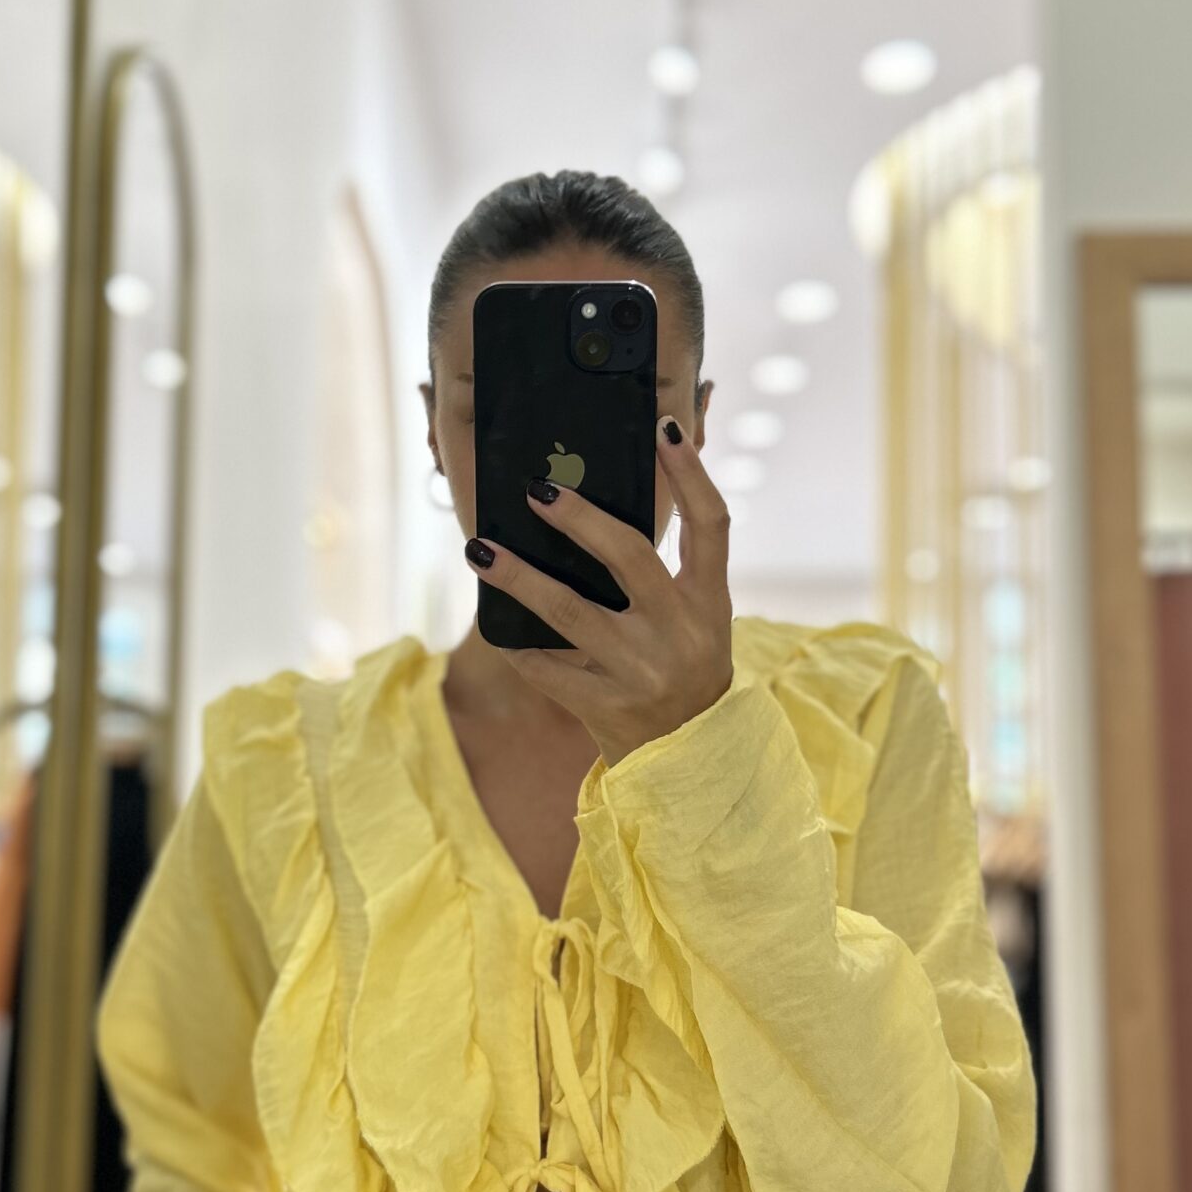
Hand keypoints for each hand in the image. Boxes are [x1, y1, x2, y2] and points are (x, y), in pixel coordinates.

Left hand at [465, 418, 732, 764]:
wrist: (687, 762)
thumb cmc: (680, 668)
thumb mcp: (695, 620)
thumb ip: (664, 570)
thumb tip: (594, 502)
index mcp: (711, 603)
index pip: (712, 524)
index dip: (691, 475)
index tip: (664, 430)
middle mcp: (681, 633)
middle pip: (631, 556)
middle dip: (580, 518)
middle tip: (536, 488)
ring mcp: (641, 671)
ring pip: (569, 611)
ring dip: (518, 577)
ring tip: (479, 548)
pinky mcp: (604, 706)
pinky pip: (545, 666)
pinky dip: (517, 644)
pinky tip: (494, 622)